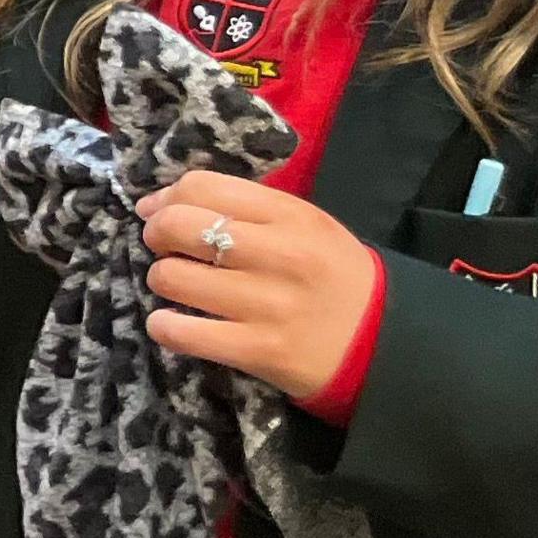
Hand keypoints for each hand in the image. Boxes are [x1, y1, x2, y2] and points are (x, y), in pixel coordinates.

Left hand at [138, 171, 380, 402]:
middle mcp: (281, 256)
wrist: (383, 344)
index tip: (159, 213)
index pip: (203, 187)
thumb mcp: (305, 228)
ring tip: (181, 288)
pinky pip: (180, 332)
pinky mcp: (259, 350)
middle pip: (179, 226)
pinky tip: (174, 324)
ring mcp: (269, 305)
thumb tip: (154, 204)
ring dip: (162, 281)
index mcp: (293, 217)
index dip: (167, 198)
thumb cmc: (332, 278)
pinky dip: (164, 326)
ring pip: (171, 277)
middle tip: (165, 249)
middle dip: (156, 235)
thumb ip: (241, 208)